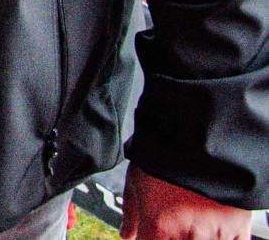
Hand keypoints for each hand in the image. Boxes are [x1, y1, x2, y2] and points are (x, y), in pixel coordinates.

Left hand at [123, 165, 253, 239]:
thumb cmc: (164, 154)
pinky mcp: (238, 227)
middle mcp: (188, 234)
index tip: (150, 233)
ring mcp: (215, 233)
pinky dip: (222, 239)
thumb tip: (126, 234)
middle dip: (172, 236)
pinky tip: (213, 227)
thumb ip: (132, 212)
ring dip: (196, 236)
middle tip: (173, 222)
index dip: (147, 239)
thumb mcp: (137, 179)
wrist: (201, 136)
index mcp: (160, 225)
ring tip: (193, 218)